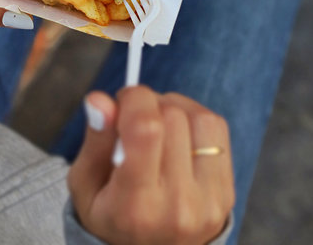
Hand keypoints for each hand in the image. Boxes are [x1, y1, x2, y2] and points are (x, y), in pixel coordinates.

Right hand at [68, 88, 234, 244]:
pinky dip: (193, 116)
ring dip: (173, 108)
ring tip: (154, 125)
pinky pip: (215, 127)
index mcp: (136, 206)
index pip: (146, 129)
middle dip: (148, 104)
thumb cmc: (110, 213)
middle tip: (132, 120)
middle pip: (171, 117)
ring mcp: (209, 201)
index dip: (134, 100)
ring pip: (197, 117)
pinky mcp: (227, 191)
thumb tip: (100, 98)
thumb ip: (95, 139)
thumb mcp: (86, 183)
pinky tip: (176, 131)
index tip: (120, 102)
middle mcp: (178, 206)